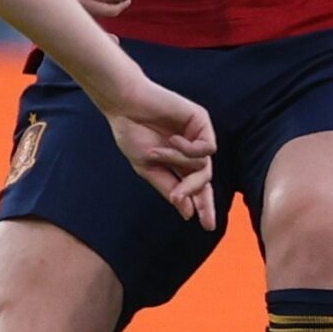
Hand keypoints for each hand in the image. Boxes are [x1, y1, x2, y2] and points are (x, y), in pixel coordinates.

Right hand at [99, 76, 219, 231]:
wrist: (126, 105)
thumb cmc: (132, 134)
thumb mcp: (148, 168)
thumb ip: (169, 187)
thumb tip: (187, 212)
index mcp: (177, 163)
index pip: (196, 188)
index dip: (202, 206)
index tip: (206, 226)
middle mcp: (190, 151)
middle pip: (205, 180)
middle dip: (198, 195)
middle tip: (188, 205)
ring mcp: (197, 136)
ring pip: (203, 166)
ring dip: (177, 162)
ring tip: (158, 151)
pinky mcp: (201, 122)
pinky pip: (206, 148)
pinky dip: (188, 149)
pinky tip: (173, 139)